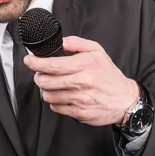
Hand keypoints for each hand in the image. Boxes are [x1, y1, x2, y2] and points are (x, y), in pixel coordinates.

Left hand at [23, 36, 138, 125]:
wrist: (125, 100)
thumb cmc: (109, 75)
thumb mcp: (97, 51)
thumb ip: (76, 43)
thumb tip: (59, 42)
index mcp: (85, 64)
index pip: (52, 64)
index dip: (35, 63)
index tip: (29, 61)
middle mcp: (83, 82)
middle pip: (46, 81)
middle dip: (39, 77)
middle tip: (42, 74)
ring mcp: (80, 99)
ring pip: (48, 95)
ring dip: (47, 90)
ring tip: (54, 85)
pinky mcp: (79, 113)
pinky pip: (56, 107)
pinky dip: (55, 101)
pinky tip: (63, 96)